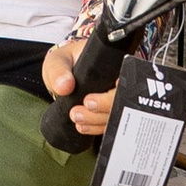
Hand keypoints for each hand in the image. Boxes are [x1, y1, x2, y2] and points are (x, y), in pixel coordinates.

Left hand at [41, 0, 132, 142]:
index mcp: (119, 57)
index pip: (130, 78)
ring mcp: (128, 93)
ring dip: (101, 123)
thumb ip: (54, 67)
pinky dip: (104, 130)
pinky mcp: (122, 108)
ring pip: (128, 115)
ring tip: (77, 119)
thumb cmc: (70, 58)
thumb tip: (63, 88)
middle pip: (131, 101)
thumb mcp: (55, 55)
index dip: (112, 96)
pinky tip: (86, 127)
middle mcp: (129, 75)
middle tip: (78, 113)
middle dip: (104, 112)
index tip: (87, 102)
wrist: (76, 67)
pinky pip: (124, 123)